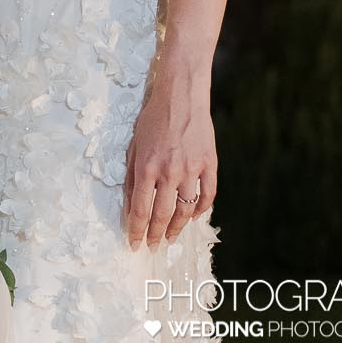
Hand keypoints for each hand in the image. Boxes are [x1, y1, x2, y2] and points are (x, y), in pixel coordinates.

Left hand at [122, 65, 217, 248]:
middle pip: (162, 214)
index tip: (134, 244)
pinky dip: (201, 210)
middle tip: (153, 246)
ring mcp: (192, 169)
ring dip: (177, 227)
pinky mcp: (210, 164)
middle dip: (156, 235)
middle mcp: (169, 172)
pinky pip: (207, 195)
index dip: (136, 231)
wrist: (181, 96)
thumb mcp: (134, 146)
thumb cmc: (153, 119)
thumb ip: (132, 177)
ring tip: (170, 237)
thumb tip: (130, 206)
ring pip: (186, 210)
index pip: (140, 210)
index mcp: (147, 167)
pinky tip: (192, 217)